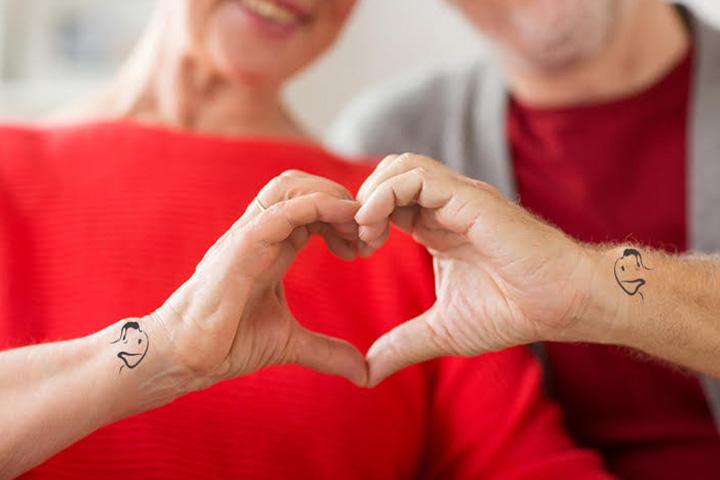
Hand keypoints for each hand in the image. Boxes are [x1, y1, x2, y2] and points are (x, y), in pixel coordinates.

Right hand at [147, 171, 367, 395]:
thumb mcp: (289, 343)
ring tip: (358, 227)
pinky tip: (345, 222)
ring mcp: (248, 235)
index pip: (309, 207)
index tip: (366, 246)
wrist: (184, 357)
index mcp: (271, 246)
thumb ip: (326, 351)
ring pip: (291, 186)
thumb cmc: (226, 342)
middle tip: (368, 233)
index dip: (343, 216)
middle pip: (302, 185)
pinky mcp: (241, 247)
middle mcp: (260, 233)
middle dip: (341, 199)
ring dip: (333, 197)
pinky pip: (282, 210)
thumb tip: (363, 373)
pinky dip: (319, 206)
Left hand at [356, 154, 598, 385]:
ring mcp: (459, 197)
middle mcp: (445, 205)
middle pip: (389, 174)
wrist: (563, 304)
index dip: (364, 219)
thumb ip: (402, 345)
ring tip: (366, 232)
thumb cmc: (513, 311)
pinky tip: (376, 226)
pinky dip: (386, 193)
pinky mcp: (470, 198)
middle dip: (362, 201)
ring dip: (372, 194)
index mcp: (436, 226)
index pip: (388, 200)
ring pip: (400, 166)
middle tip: (356, 241)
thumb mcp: (442, 331)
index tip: (355, 252)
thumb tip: (367, 373)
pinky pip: (417, 177)